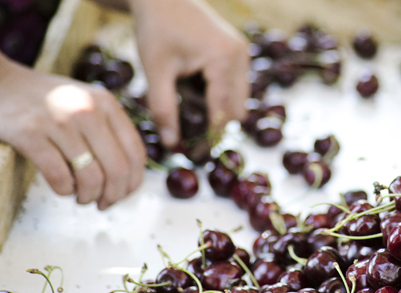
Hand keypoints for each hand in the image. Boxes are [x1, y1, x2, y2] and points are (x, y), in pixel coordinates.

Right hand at [0, 42, 144, 209]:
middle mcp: (87, 110)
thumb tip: (130, 176)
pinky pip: (59, 176)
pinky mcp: (30, 134)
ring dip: (89, 196)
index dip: (133, 181)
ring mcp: (59, 121)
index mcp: (107, 104)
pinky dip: (65, 190)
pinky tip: (63, 188)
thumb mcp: (87, 102)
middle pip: (118, 169)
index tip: (123, 194)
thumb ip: (110, 130)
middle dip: (114, 195)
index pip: (136, 152)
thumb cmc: (47, 101)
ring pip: (91, 177)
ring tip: (82, 197)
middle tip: (103, 203)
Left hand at [129, 0, 249, 146]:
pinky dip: (219, 97)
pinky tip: (194, 93)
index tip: (194, 155)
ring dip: (218, 112)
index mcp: (223, 60)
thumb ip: (163, 109)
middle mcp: (241, 57)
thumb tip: (171, 144)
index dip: (209, 137)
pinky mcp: (240, 53)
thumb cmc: (156, 29)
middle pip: (237, 110)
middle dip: (216, 127)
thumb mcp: (155, 71)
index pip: (222, 112)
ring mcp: (244, 54)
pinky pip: (236, 87)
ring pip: (239, 101)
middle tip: (190, 141)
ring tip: (189, 114)